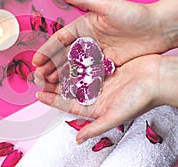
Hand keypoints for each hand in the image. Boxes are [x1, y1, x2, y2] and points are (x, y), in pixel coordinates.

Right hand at [32, 0, 171, 82]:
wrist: (157, 29)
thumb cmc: (134, 15)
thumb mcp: (107, 6)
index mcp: (83, 26)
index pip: (60, 39)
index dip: (47, 49)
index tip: (37, 60)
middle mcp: (87, 41)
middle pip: (64, 55)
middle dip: (51, 66)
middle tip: (40, 76)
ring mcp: (95, 54)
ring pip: (74, 66)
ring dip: (61, 75)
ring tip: (49, 84)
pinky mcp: (105, 64)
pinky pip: (88, 73)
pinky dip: (77, 80)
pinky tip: (68, 88)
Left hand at [35, 55, 162, 142]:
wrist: (158, 79)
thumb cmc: (140, 99)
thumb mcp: (115, 116)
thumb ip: (96, 128)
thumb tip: (78, 140)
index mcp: (94, 107)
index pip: (68, 104)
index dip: (52, 100)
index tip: (38, 95)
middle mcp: (94, 93)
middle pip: (67, 89)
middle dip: (52, 84)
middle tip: (37, 77)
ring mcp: (98, 79)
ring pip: (74, 75)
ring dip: (60, 71)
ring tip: (45, 66)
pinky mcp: (103, 66)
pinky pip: (84, 63)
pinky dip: (73, 60)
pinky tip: (62, 55)